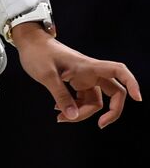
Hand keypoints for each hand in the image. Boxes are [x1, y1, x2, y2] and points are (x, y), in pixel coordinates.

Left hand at [11, 24, 140, 127]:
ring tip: (60, 118)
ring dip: (83, 112)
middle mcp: (90, 72)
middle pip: (113, 93)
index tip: (137, 98)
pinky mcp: (76, 81)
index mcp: (88, 66)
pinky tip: (59, 110)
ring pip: (95, 100)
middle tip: (99, 125)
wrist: (29, 42)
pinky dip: (74, 107)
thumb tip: (72, 116)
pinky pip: (83, 99)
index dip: (132, 83)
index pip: (118, 71)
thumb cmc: (37, 53)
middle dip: (109, 111)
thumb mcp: (46, 75)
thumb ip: (60, 95)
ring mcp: (84, 77)